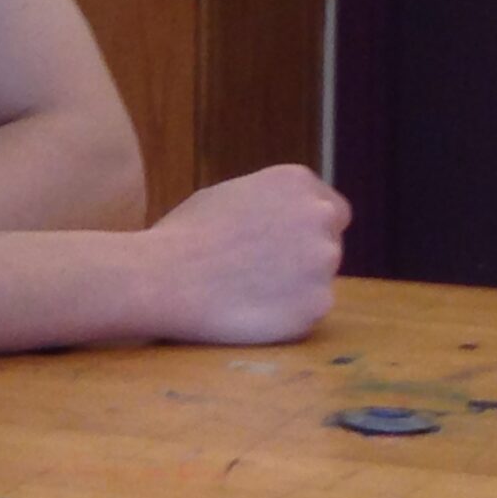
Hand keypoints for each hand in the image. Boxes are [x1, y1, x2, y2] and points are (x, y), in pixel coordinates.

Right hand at [144, 165, 350, 345]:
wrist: (164, 277)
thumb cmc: (183, 235)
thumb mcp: (227, 195)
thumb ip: (268, 203)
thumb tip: (280, 217)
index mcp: (296, 183)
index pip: (332, 209)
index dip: (307, 229)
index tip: (284, 244)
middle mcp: (319, 216)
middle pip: (329, 243)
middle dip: (303, 255)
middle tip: (261, 270)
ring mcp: (324, 262)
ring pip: (319, 279)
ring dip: (295, 286)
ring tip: (247, 290)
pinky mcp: (318, 303)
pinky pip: (308, 311)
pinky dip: (285, 314)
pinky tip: (250, 309)